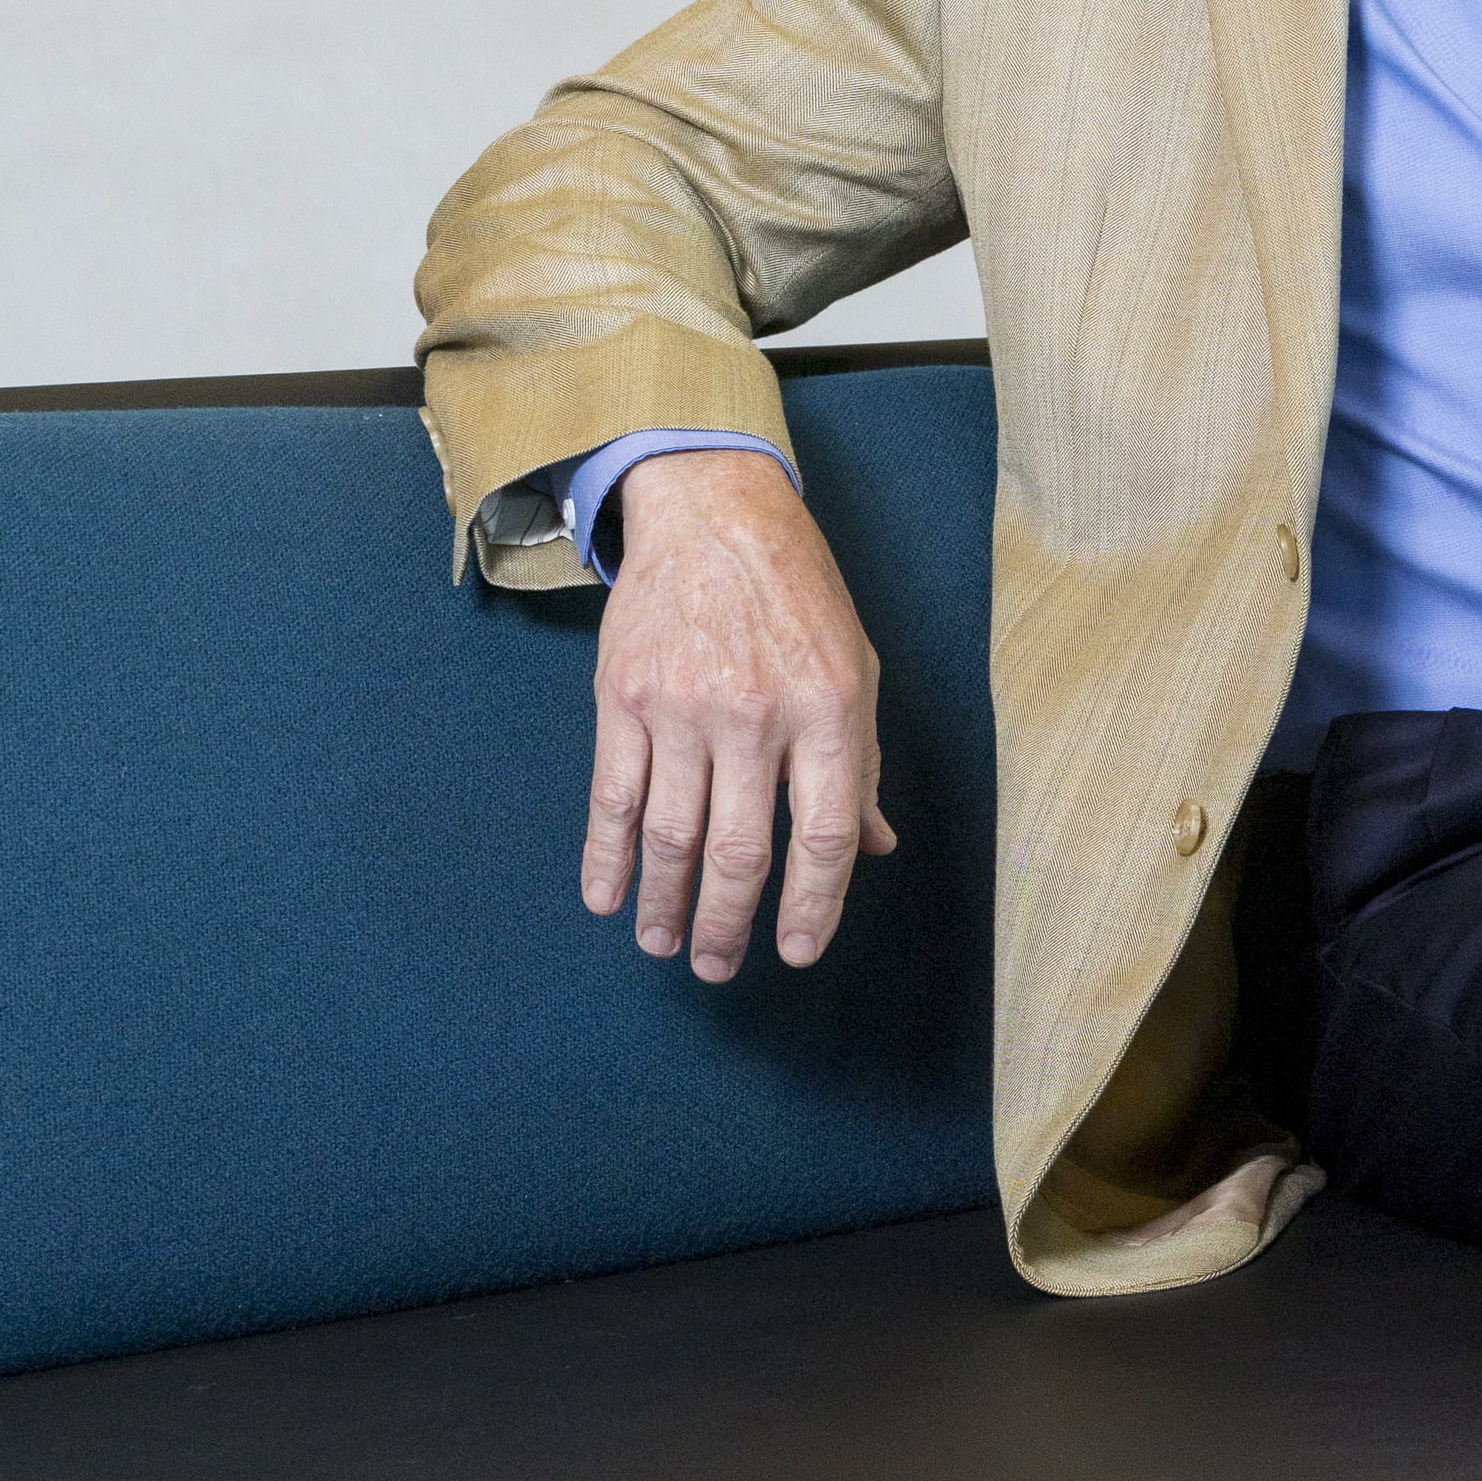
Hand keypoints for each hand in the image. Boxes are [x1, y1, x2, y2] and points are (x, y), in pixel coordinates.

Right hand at [581, 450, 894, 980]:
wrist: (714, 512)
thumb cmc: (799, 593)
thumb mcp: (857, 667)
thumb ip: (862, 763)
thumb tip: (875, 846)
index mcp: (828, 711)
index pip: (825, 835)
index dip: (814, 905)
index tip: (796, 951)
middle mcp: (756, 715)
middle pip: (741, 850)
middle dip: (728, 923)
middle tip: (718, 968)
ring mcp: (684, 707)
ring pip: (672, 835)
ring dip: (666, 903)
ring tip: (664, 944)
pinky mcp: (625, 697)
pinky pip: (614, 795)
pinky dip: (607, 855)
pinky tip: (607, 897)